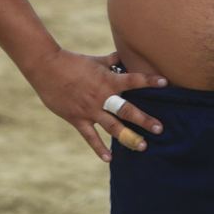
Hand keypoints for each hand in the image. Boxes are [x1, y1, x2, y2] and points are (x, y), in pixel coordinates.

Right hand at [26, 49, 167, 161]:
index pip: (134, 80)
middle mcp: (102, 97)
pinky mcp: (77, 119)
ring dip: (128, 137)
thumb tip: (126, 55)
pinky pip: (90, 137)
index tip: (166, 82)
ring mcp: (90, 110)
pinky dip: (99, 148)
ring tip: (143, 146)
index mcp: (109, 80)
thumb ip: (113, 60)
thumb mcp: (96, 60)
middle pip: (127, 110)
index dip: (150, 81)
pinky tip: (109, 159)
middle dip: (144, 120)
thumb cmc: (73, 61)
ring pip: (112, 127)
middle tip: (160, 129)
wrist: (47, 69)